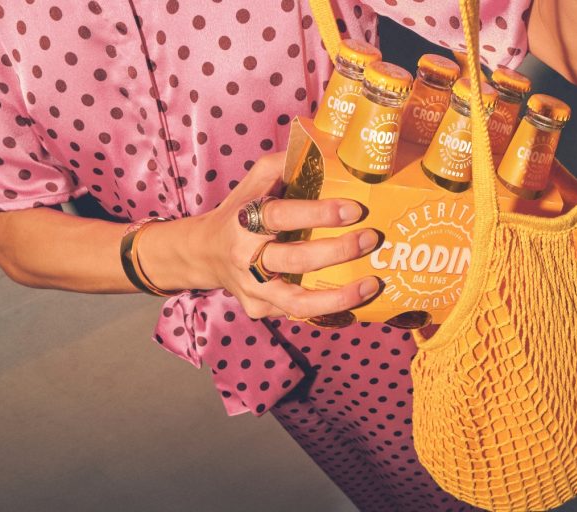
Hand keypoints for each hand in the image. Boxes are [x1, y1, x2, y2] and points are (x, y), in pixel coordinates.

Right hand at [142, 151, 381, 318]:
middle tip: (371, 239)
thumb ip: (285, 164)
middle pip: (294, 260)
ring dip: (338, 296)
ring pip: (297, 302)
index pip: (281, 216)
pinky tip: (356, 301)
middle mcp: (245, 258)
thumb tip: (327, 148)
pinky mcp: (260, 309)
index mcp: (244, 220)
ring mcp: (252, 289)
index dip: (319, 214)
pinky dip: (329, 310)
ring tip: (370, 284)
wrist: (205, 253)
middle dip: (338, 251)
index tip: (354, 209)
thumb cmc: (241, 211)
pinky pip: (298, 315)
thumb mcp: (255, 182)